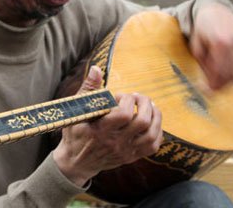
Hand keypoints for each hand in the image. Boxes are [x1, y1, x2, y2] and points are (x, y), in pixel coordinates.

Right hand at [53, 66, 162, 185]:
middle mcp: (115, 143)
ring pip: (152, 134)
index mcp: (100, 131)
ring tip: (149, 106)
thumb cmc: (75, 133)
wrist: (76, 163)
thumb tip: (97, 69)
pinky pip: (153, 146)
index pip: (124, 115)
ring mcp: (125, 152)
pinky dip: (157, 131)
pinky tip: (151, 121)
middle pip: (142, 122)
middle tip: (138, 97)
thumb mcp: (75, 111)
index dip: (127, 100)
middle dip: (145, 104)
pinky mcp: (131, 157)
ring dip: (155, 116)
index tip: (120, 96)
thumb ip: (87, 89)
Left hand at [190, 3, 232, 89]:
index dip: (214, 84)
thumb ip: (204, 64)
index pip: (220, 71)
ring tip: (220, 81)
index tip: (208, 92)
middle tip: (214, 90)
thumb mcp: (196, 46)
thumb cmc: (202, 30)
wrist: (215, 10)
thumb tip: (209, 85)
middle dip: (224, 84)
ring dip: (231, 78)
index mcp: (220, 43)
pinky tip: (227, 68)